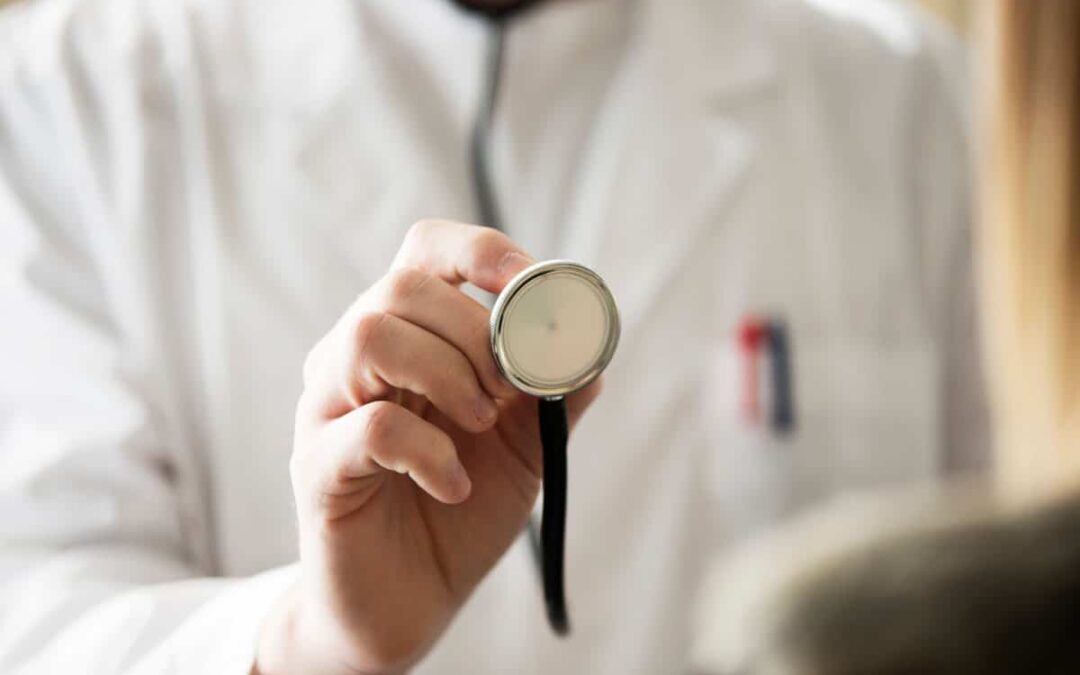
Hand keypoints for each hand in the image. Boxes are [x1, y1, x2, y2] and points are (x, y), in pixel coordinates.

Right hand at [255, 220, 600, 674]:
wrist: (408, 598)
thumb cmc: (461, 507)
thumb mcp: (525, 444)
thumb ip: (554, 392)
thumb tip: (589, 345)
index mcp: (408, 335)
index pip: (425, 250)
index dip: (481, 251)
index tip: (533, 286)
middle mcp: (354, 357)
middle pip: (401, 287)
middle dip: (478, 332)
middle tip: (510, 390)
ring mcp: (327, 408)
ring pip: (371, 336)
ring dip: (448, 374)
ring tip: (480, 424)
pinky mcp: (317, 467)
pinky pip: (370, 428)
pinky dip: (431, 451)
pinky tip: (455, 485)